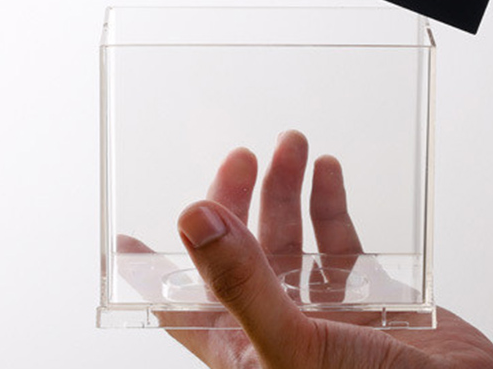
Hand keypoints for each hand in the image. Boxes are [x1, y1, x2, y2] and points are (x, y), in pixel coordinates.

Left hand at [123, 131, 492, 368]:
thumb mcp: (295, 345)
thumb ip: (242, 285)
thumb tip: (191, 219)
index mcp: (245, 350)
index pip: (180, 308)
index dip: (151, 275)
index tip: (125, 239)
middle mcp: (278, 327)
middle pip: (239, 254)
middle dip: (235, 201)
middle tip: (240, 156)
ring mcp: (324, 310)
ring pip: (292, 239)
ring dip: (287, 189)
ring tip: (291, 144)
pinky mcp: (368, 296)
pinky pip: (341, 241)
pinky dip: (332, 203)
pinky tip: (328, 171)